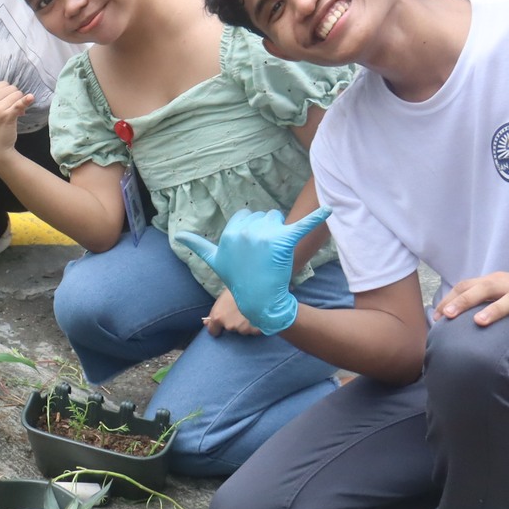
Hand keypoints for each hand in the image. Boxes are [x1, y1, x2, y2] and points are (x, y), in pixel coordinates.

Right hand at [0, 82, 34, 163]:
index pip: (2, 85)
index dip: (6, 95)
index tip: (3, 106)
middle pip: (11, 88)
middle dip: (14, 97)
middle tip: (10, 111)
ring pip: (18, 95)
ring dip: (20, 103)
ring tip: (15, 114)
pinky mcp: (7, 116)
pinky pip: (19, 103)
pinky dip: (26, 100)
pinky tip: (30, 98)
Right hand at [176, 207, 332, 336]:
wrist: (259, 299)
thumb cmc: (237, 279)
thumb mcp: (215, 261)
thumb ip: (198, 246)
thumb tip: (178, 236)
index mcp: (229, 232)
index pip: (245, 217)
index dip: (250, 231)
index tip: (251, 249)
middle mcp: (244, 231)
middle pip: (263, 216)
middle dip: (266, 229)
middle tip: (264, 254)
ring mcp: (263, 236)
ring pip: (277, 218)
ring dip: (279, 231)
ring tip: (276, 253)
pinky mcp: (283, 242)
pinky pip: (301, 225)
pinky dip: (317, 217)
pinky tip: (329, 209)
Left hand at [204, 287, 258, 336]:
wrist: (256, 286)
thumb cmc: (237, 286)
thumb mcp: (223, 297)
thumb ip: (215, 312)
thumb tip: (206, 323)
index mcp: (218, 317)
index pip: (213, 330)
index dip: (217, 327)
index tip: (222, 324)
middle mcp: (229, 325)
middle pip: (231, 328)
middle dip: (235, 323)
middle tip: (241, 311)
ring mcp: (243, 328)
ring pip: (244, 330)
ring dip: (247, 324)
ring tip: (252, 311)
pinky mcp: (256, 329)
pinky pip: (256, 330)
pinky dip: (258, 324)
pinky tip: (260, 314)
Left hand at [437, 271, 508, 339]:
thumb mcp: (502, 293)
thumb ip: (480, 301)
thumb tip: (448, 317)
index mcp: (496, 281)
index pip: (468, 286)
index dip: (451, 300)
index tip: (435, 317)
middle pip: (484, 288)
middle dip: (464, 301)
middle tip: (447, 315)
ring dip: (494, 310)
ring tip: (479, 322)